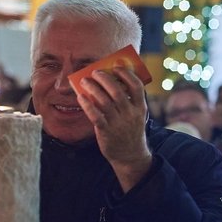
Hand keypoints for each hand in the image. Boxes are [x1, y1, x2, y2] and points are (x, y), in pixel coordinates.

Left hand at [75, 66, 151, 191]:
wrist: (130, 155)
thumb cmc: (130, 131)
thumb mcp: (137, 116)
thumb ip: (129, 101)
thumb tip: (111, 82)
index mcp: (140, 108)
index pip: (137, 86)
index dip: (126, 74)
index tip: (116, 66)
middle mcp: (130, 114)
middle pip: (117, 91)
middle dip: (104, 79)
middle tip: (95, 72)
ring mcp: (118, 123)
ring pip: (104, 101)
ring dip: (93, 88)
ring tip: (85, 82)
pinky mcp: (106, 131)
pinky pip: (95, 115)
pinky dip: (87, 104)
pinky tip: (80, 97)